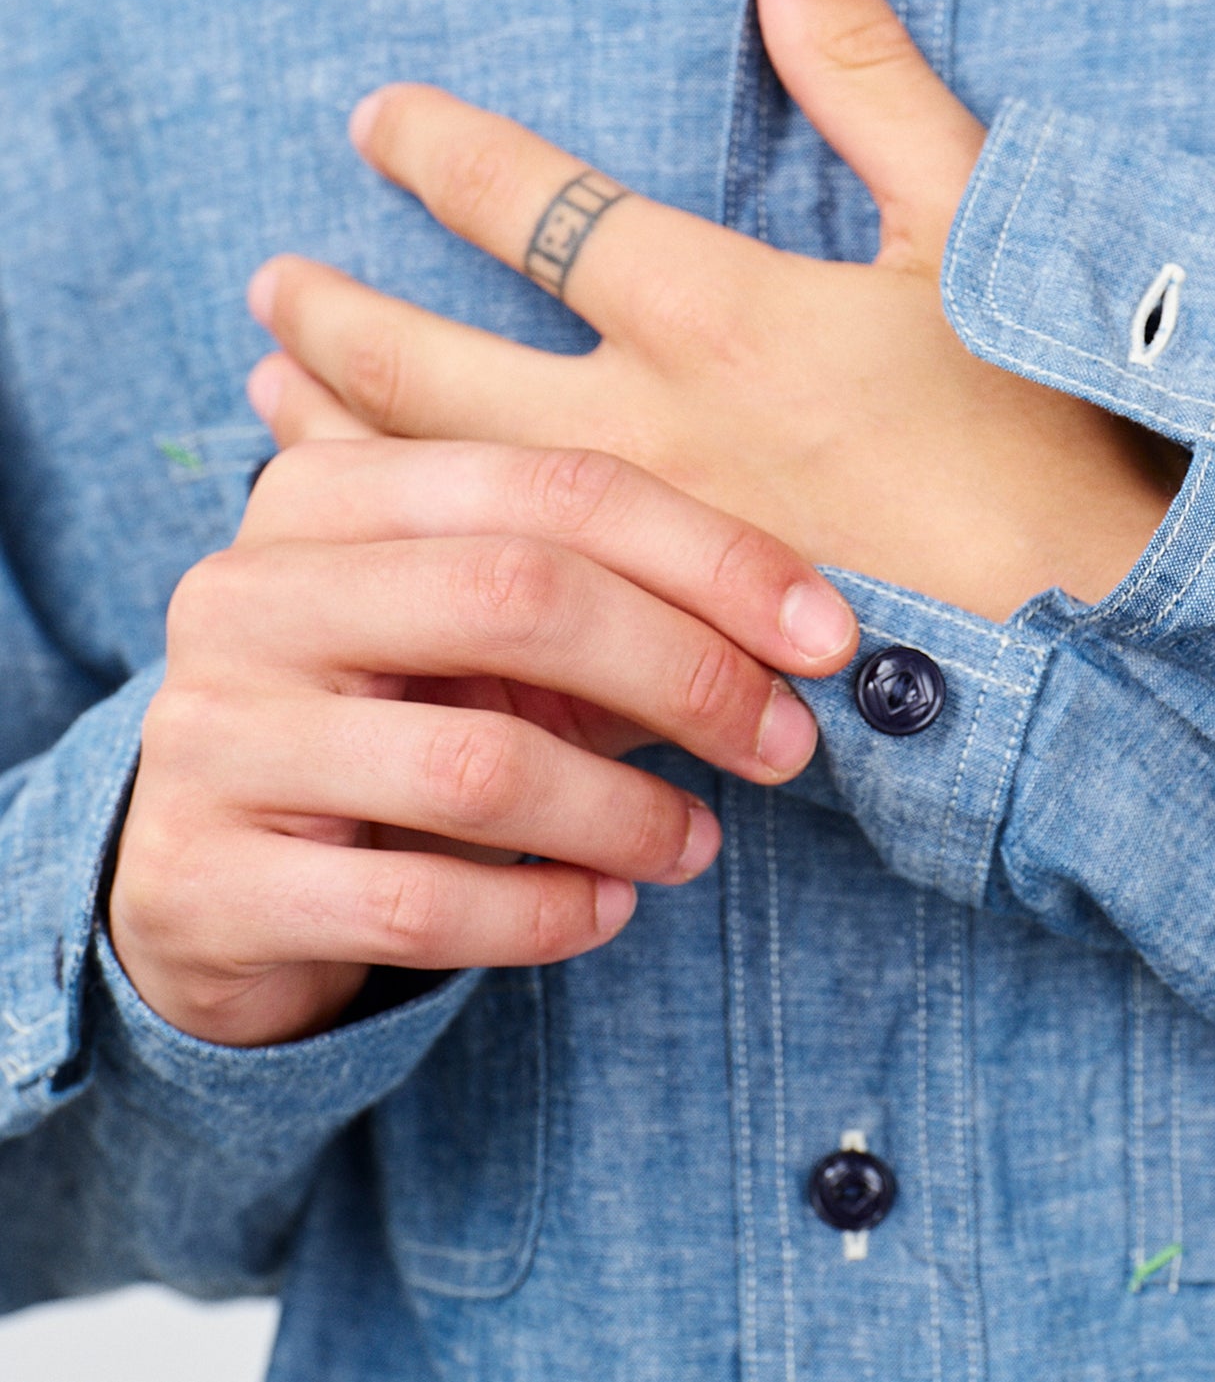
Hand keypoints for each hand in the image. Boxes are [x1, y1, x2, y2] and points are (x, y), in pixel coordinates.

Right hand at [108, 436, 856, 1046]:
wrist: (203, 877)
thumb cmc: (390, 720)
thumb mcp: (479, 636)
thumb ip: (604, 594)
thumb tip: (808, 619)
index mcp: (323, 491)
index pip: (554, 486)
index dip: (710, 553)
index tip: (828, 631)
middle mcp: (249, 593)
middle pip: (521, 594)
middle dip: (686, 670)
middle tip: (788, 742)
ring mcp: (211, 737)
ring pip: (478, 762)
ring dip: (627, 811)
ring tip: (699, 843)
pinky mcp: (204, 883)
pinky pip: (420, 902)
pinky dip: (544, 912)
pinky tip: (606, 909)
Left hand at [249, 0, 1181, 622]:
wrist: (1100, 647)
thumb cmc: (1049, 426)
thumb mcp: (976, 222)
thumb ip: (872, 78)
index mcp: (714, 317)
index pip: (529, 208)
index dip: (439, 151)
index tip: (377, 121)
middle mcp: (645, 435)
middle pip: (428, 371)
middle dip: (332, 317)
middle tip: (270, 285)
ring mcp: (639, 557)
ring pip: (437, 493)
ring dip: (337, 439)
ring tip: (267, 403)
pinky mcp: (663, 654)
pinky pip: (500, 610)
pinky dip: (419, 579)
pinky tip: (379, 567)